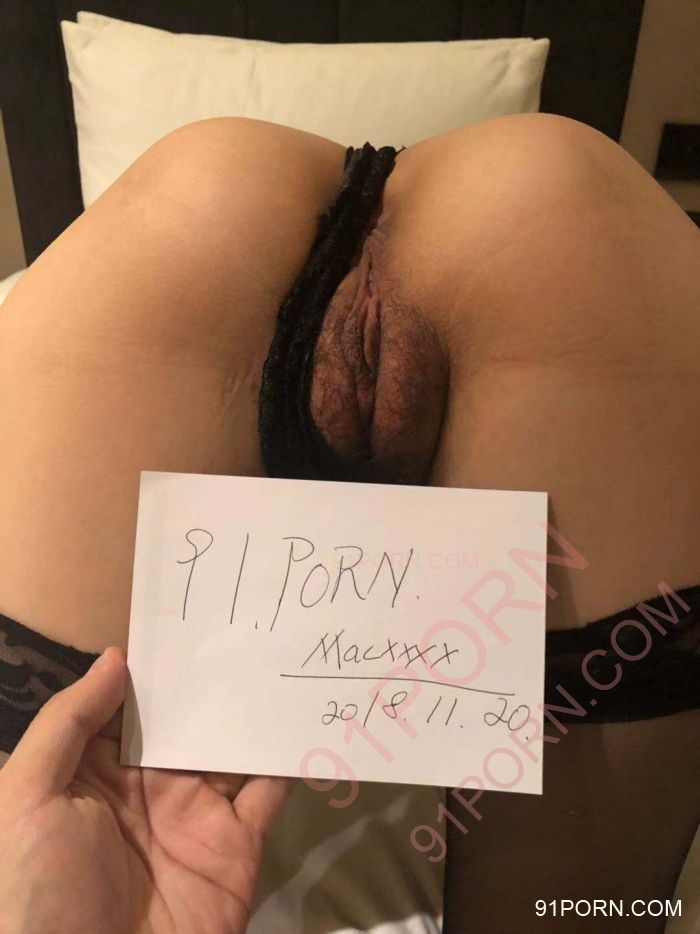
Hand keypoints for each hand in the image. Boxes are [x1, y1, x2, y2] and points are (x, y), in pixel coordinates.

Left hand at [0, 647, 292, 932]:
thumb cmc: (38, 889)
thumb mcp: (26, 799)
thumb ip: (68, 723)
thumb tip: (117, 657)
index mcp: (97, 774)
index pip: (133, 708)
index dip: (157, 668)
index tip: (191, 620)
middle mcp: (151, 787)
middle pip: (190, 722)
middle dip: (215, 680)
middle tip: (250, 625)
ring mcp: (198, 816)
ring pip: (234, 749)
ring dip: (257, 710)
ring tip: (285, 656)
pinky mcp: (238, 846)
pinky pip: (270, 794)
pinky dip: (290, 758)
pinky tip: (305, 717)